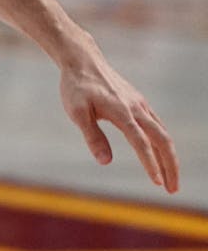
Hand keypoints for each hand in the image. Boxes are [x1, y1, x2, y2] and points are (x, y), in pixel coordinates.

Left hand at [58, 39, 178, 192]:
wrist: (83, 61)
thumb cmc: (76, 87)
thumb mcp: (77, 113)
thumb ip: (93, 136)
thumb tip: (105, 162)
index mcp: (122, 112)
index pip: (141, 143)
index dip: (150, 164)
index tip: (158, 183)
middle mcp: (137, 108)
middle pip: (162, 140)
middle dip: (170, 166)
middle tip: (173, 190)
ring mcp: (140, 104)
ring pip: (162, 133)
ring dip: (169, 156)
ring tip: (169, 178)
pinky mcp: (138, 102)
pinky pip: (156, 125)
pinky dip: (162, 142)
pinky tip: (159, 153)